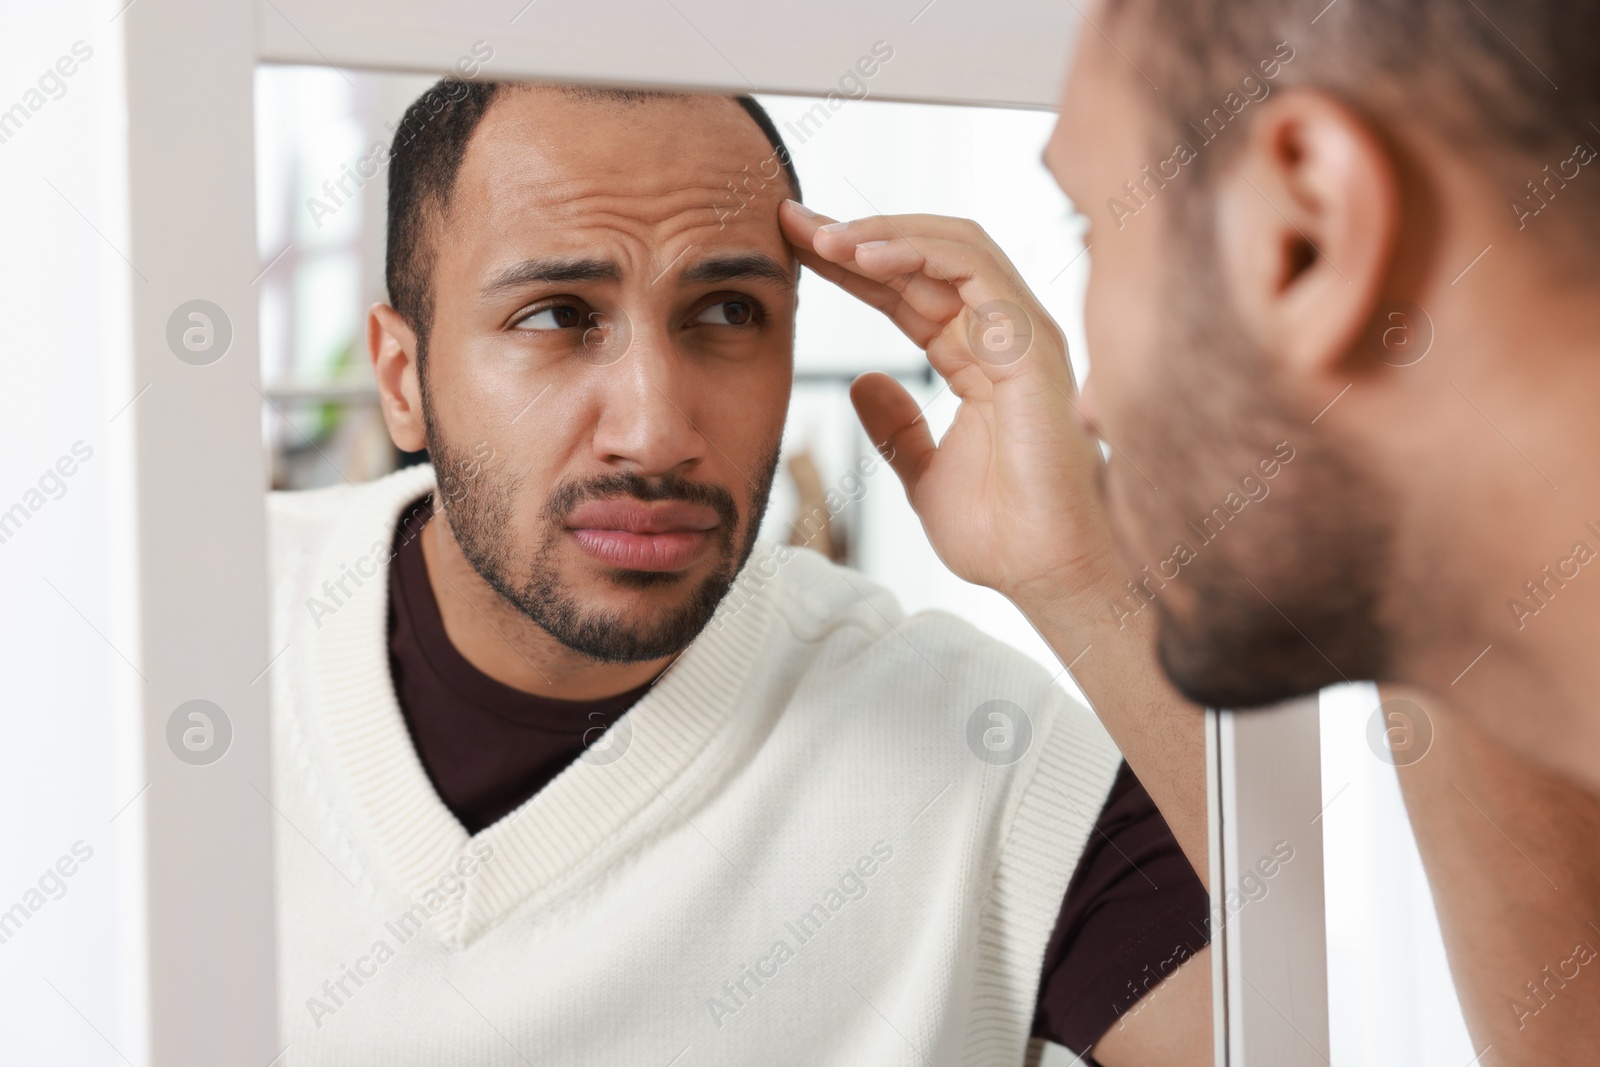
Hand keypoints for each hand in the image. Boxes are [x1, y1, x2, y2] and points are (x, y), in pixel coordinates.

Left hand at [779, 200, 1116, 609]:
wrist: (1044, 571)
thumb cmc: (1002, 533)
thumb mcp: (924, 473)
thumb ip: (895, 428)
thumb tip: (861, 383)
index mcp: (977, 357)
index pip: (907, 290)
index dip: (851, 267)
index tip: (794, 248)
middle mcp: (1002, 334)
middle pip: (923, 258)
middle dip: (856, 234)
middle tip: (793, 221)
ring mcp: (1021, 333)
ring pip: (952, 246)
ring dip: (883, 234)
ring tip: (824, 237)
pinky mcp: (1030, 343)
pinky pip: (974, 270)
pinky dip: (917, 252)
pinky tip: (866, 256)